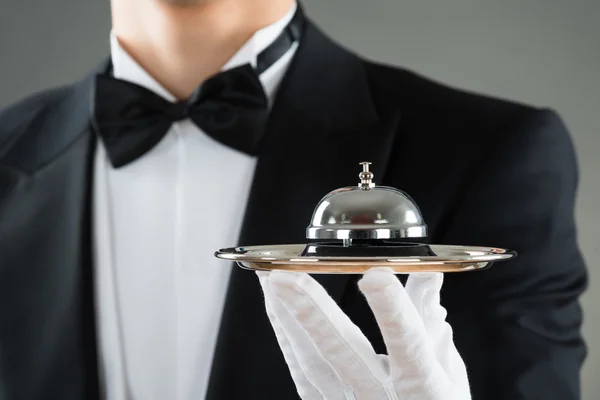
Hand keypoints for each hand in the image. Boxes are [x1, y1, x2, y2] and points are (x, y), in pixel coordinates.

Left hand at [257, 268, 470, 399]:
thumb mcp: (448, 372)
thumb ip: (430, 322)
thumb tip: (427, 275)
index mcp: (424, 390)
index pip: (409, 346)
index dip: (393, 311)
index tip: (377, 276)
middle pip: (343, 356)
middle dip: (311, 314)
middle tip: (284, 278)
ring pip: (311, 365)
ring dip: (287, 319)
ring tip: (270, 280)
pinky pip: (301, 374)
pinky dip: (286, 337)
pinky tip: (275, 308)